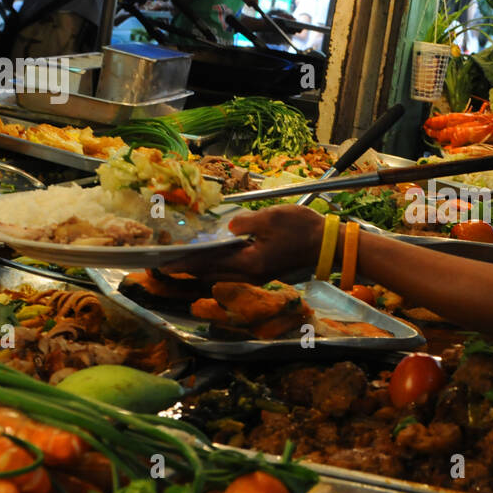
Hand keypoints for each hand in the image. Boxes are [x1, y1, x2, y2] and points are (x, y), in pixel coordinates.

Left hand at [164, 205, 324, 280]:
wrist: (328, 245)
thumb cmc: (302, 229)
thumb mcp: (271, 218)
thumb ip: (244, 223)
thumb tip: (229, 228)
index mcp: (249, 262)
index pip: (209, 263)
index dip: (185, 262)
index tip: (164, 263)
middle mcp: (251, 274)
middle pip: (212, 273)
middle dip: (190, 268)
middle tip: (168, 264)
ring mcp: (259, 275)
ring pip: (223, 274)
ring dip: (204, 268)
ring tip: (186, 260)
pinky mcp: (265, 271)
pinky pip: (234, 271)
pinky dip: (220, 265)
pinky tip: (214, 257)